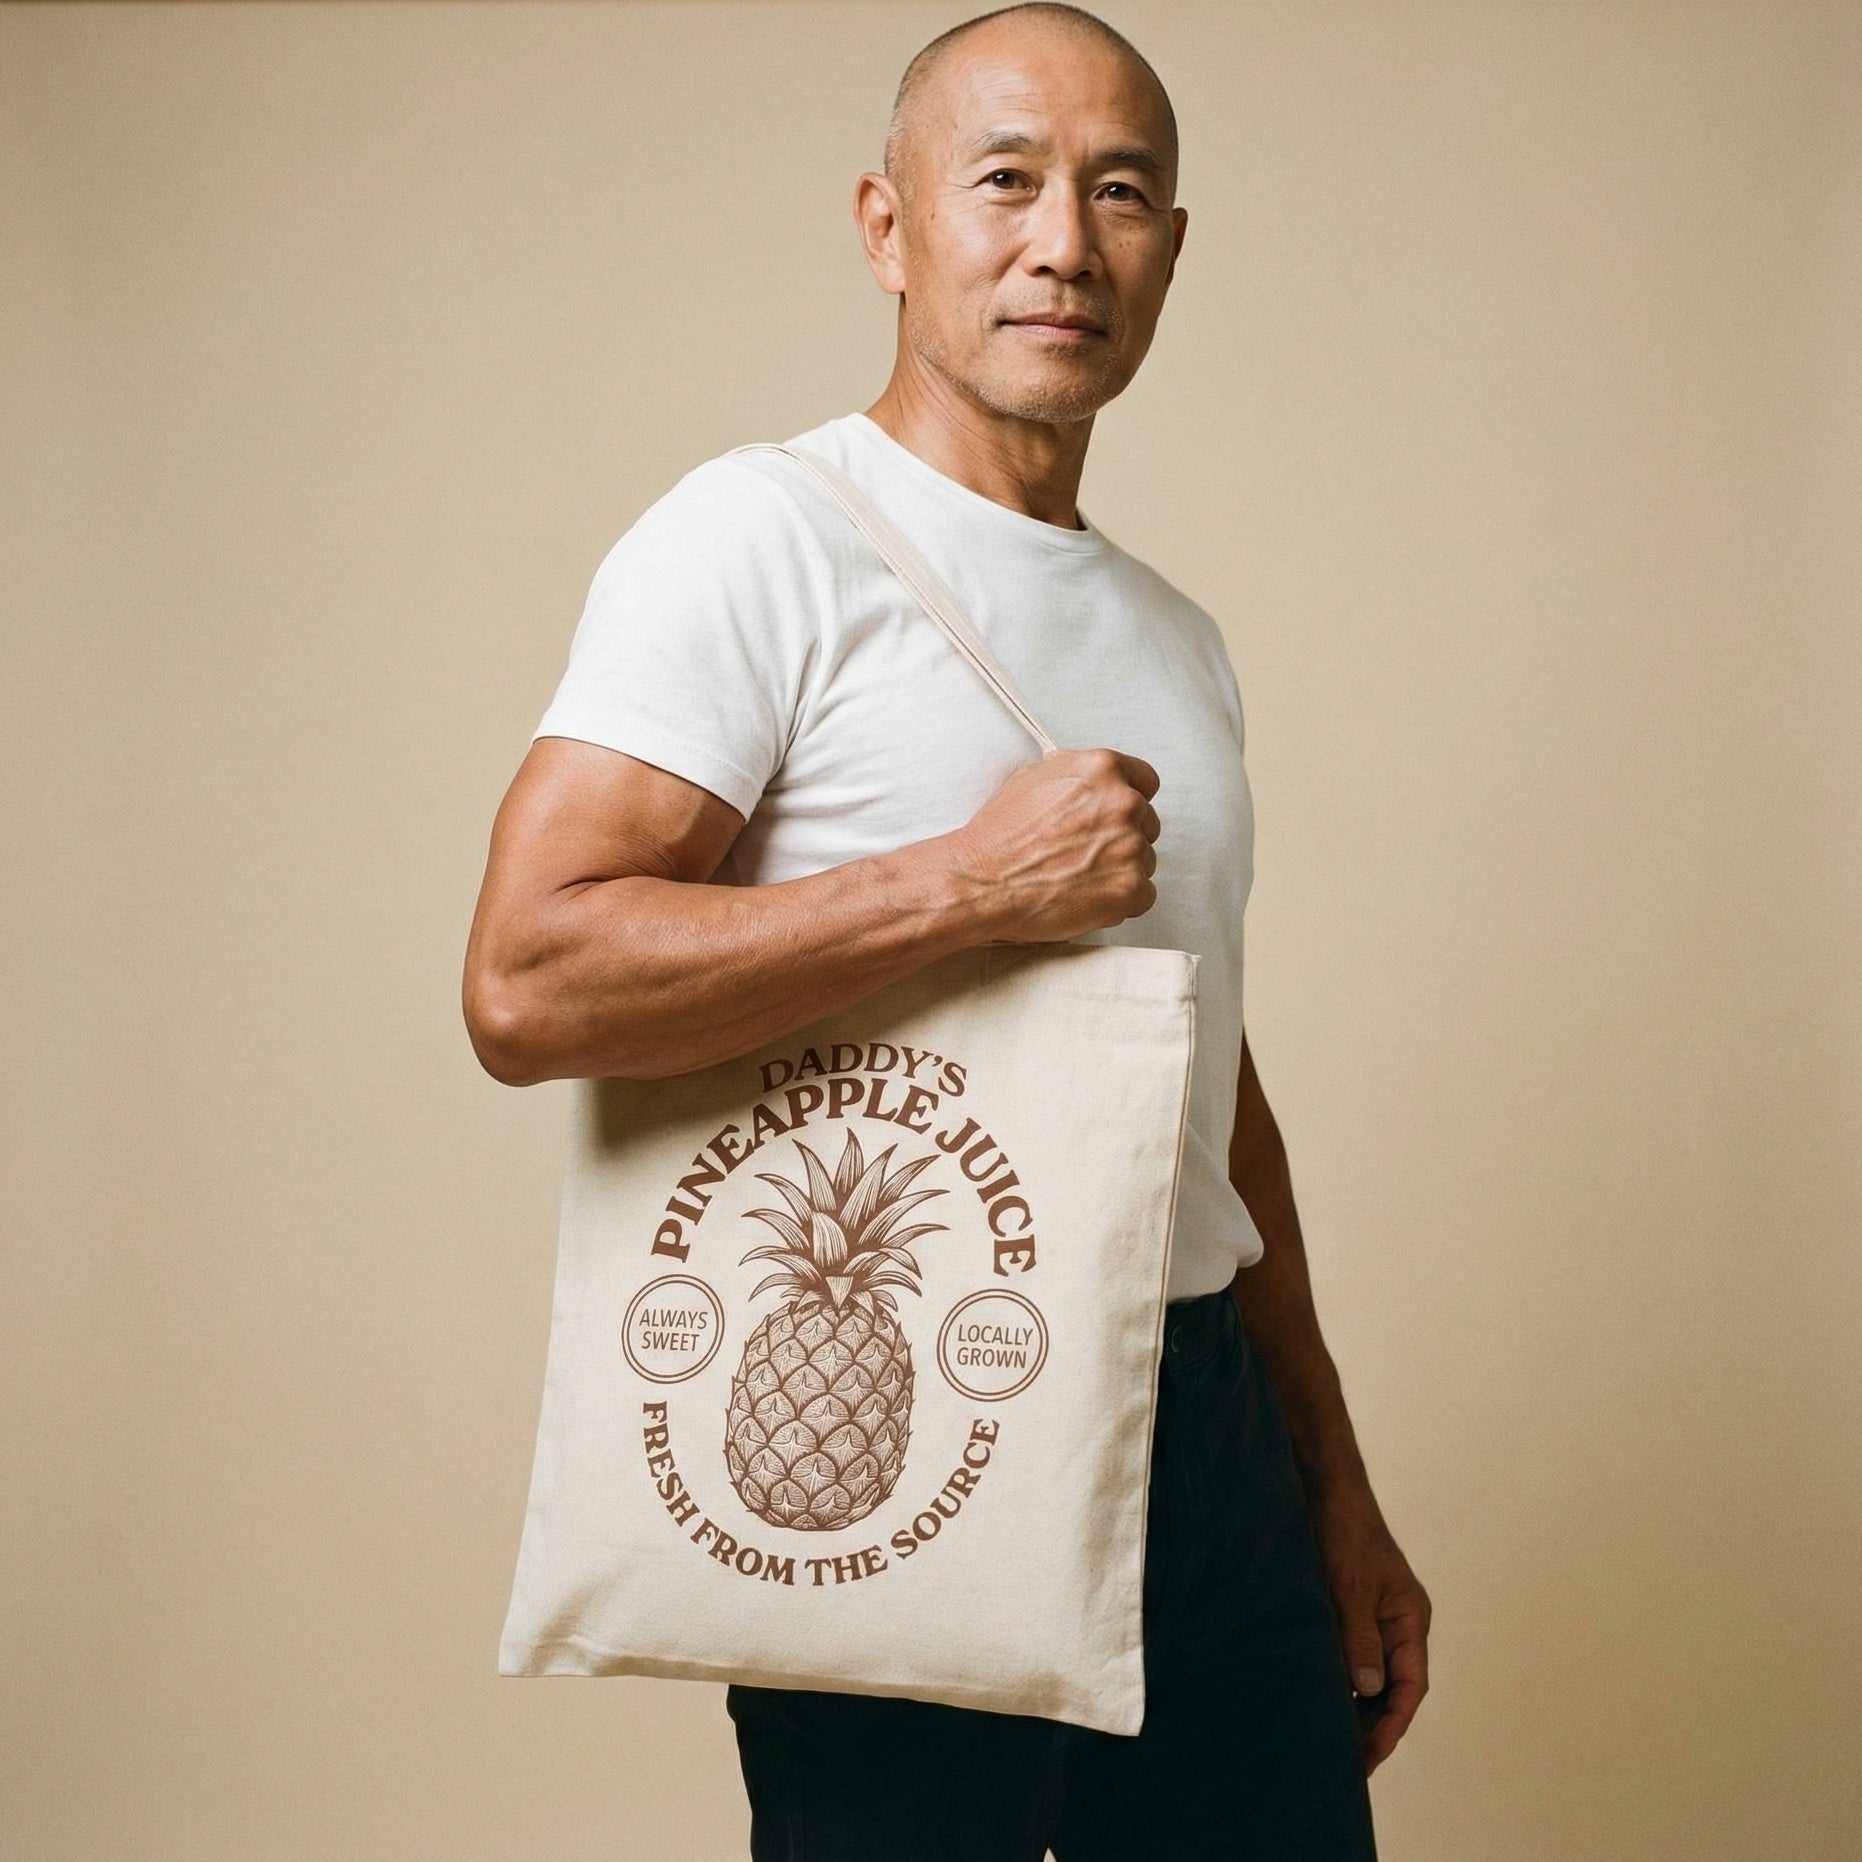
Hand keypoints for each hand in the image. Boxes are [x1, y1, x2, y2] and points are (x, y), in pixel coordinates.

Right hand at [951, 747, 1159, 942]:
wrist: (981, 882)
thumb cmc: (998, 837)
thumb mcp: (1031, 778)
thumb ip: (1072, 774)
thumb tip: (1086, 780)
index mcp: (1102, 770)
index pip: (1145, 781)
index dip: (1129, 800)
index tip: (1118, 817)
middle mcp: (1123, 803)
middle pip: (1147, 824)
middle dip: (1122, 839)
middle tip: (1086, 854)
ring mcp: (1131, 847)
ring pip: (1145, 861)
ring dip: (1120, 871)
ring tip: (1077, 878)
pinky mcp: (1130, 889)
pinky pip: (1143, 896)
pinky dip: (1120, 902)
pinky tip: (1087, 897)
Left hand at [1309, 1484, 1430, 1773]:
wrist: (1324, 1485)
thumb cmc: (1343, 1529)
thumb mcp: (1351, 1585)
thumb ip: (1360, 1637)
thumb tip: (1368, 1689)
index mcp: (1411, 1618)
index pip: (1410, 1686)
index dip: (1392, 1725)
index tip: (1370, 1755)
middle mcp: (1397, 1622)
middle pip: (1392, 1687)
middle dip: (1374, 1725)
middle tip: (1347, 1763)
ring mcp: (1374, 1616)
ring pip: (1370, 1673)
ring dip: (1355, 1705)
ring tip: (1332, 1741)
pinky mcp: (1349, 1608)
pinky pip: (1351, 1653)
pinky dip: (1340, 1679)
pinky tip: (1319, 1697)